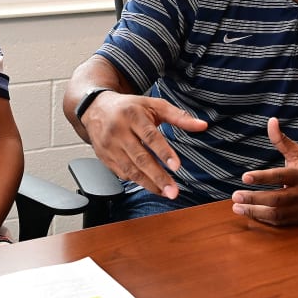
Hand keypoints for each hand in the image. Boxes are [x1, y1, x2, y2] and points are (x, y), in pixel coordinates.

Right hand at [83, 92, 206, 197]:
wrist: (95, 108)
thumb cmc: (129, 107)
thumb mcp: (154, 105)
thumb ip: (179, 117)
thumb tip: (202, 125)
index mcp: (132, 115)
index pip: (150, 136)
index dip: (164, 152)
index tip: (176, 167)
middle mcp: (118, 131)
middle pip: (140, 157)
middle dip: (158, 176)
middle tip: (173, 191)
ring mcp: (109, 146)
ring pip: (130, 169)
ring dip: (149, 184)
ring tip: (165, 192)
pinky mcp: (104, 158)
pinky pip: (122, 173)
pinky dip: (137, 181)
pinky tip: (151, 185)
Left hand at [231, 117, 297, 225]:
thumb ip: (282, 140)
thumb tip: (271, 120)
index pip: (280, 176)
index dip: (262, 177)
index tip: (244, 177)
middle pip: (276, 198)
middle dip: (254, 198)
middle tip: (235, 195)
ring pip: (277, 214)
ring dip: (255, 212)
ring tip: (236, 207)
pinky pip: (280, 223)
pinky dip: (264, 220)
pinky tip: (250, 214)